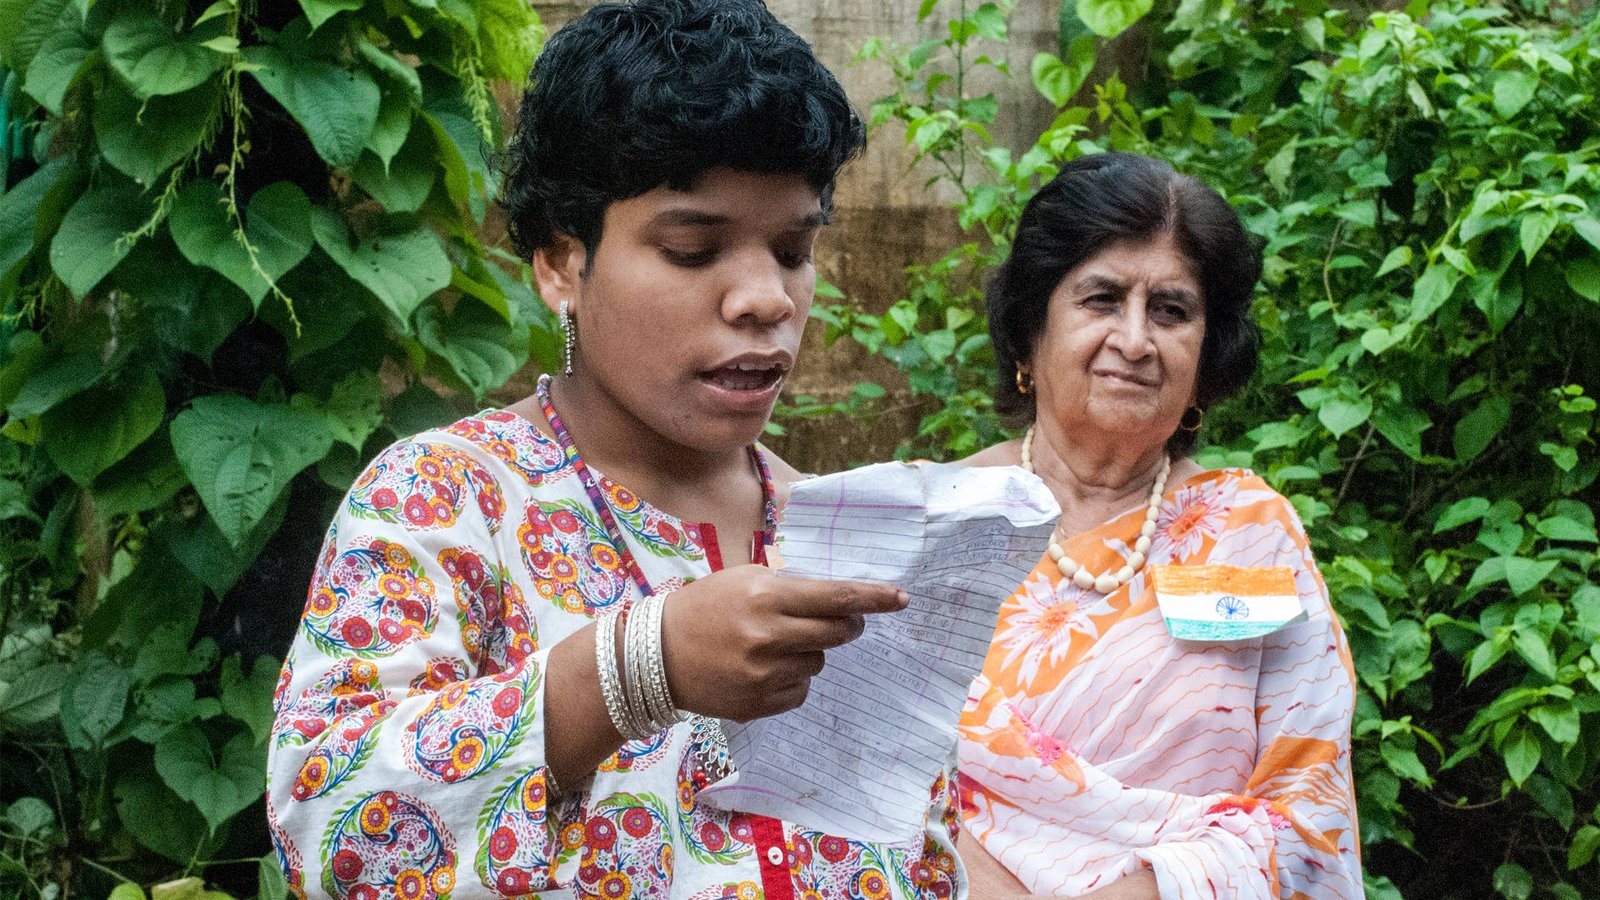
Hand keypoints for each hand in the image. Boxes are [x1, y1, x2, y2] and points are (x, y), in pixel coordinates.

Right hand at [660, 565, 907, 721]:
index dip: (873, 598)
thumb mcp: (744, 579)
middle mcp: (768, 635)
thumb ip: (790, 585)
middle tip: (840, 622)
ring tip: (774, 645)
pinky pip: (800, 692)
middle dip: (847, 626)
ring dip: (809, 652)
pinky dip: (792, 680)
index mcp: (766, 596)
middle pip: (838, 634)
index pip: (836, 597)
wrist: (655, 654)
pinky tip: (763, 670)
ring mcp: (763, 674)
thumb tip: (840, 595)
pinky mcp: (757, 704)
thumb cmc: (704, 607)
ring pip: (819, 663)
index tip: (900, 598)